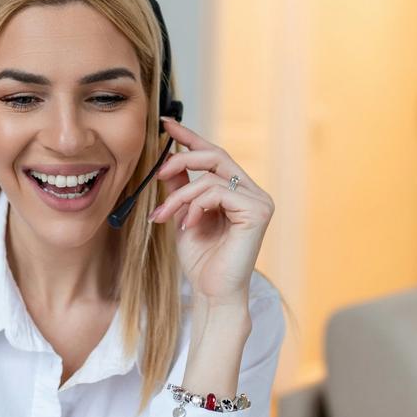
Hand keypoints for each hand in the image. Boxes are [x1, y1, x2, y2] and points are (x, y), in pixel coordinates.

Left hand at [147, 117, 275, 307]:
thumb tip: (169, 161)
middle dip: (182, 158)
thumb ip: (181, 189)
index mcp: (238, 192)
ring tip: (165, 216)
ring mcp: (259, 201)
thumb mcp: (184, 216)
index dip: (190, 136)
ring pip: (210, 177)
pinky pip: (217, 193)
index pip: (214, 155)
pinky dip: (195, 206)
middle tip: (158, 172)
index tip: (166, 123)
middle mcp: (253, 192)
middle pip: (216, 155)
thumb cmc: (201, 261)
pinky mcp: (257, 212)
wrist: (212, 293)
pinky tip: (187, 226)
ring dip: (179, 195)